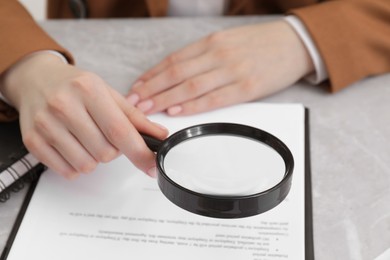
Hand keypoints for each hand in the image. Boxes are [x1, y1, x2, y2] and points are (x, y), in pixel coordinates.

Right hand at [0, 52, 167, 178]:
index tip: (152, 165)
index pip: (119, 130)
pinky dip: (77, 165)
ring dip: (95, 159)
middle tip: (105, 134)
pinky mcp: (33, 141)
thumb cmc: (74, 86)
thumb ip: (135, 117)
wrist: (35, 78)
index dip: (140, 152)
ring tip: (87, 138)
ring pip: (87, 165)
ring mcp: (45, 124)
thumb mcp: (107, 92)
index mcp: (88, 89)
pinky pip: (67, 171)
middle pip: (105, 153)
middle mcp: (64, 105)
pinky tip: (73, 146)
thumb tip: (160, 135)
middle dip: (113, 150)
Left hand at [127, 20, 313, 115]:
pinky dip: (193, 106)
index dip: (152, 76)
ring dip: (165, 100)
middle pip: (176, 74)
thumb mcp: (228, 41)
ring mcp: (232, 71)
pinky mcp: (246, 88)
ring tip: (147, 110)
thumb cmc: (260, 44)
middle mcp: (218, 55)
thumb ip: (203, 56)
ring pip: (190, 87)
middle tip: (133, 102)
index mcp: (212, 43)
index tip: (137, 87)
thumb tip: (176, 73)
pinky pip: (214, 99)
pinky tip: (177, 112)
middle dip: (152, 90)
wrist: (294, 43)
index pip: (173, 61)